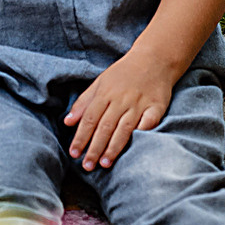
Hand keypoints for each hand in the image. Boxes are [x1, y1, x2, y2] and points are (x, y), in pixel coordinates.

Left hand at [63, 53, 176, 170]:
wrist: (155, 58)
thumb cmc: (124, 73)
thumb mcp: (100, 82)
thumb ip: (84, 102)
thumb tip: (67, 122)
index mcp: (105, 93)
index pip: (89, 119)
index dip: (80, 137)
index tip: (74, 153)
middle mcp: (121, 99)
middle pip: (105, 127)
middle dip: (94, 148)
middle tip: (87, 166)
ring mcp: (139, 103)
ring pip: (124, 129)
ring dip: (114, 147)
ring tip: (105, 163)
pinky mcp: (156, 106)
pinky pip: (148, 124)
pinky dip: (141, 135)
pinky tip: (134, 148)